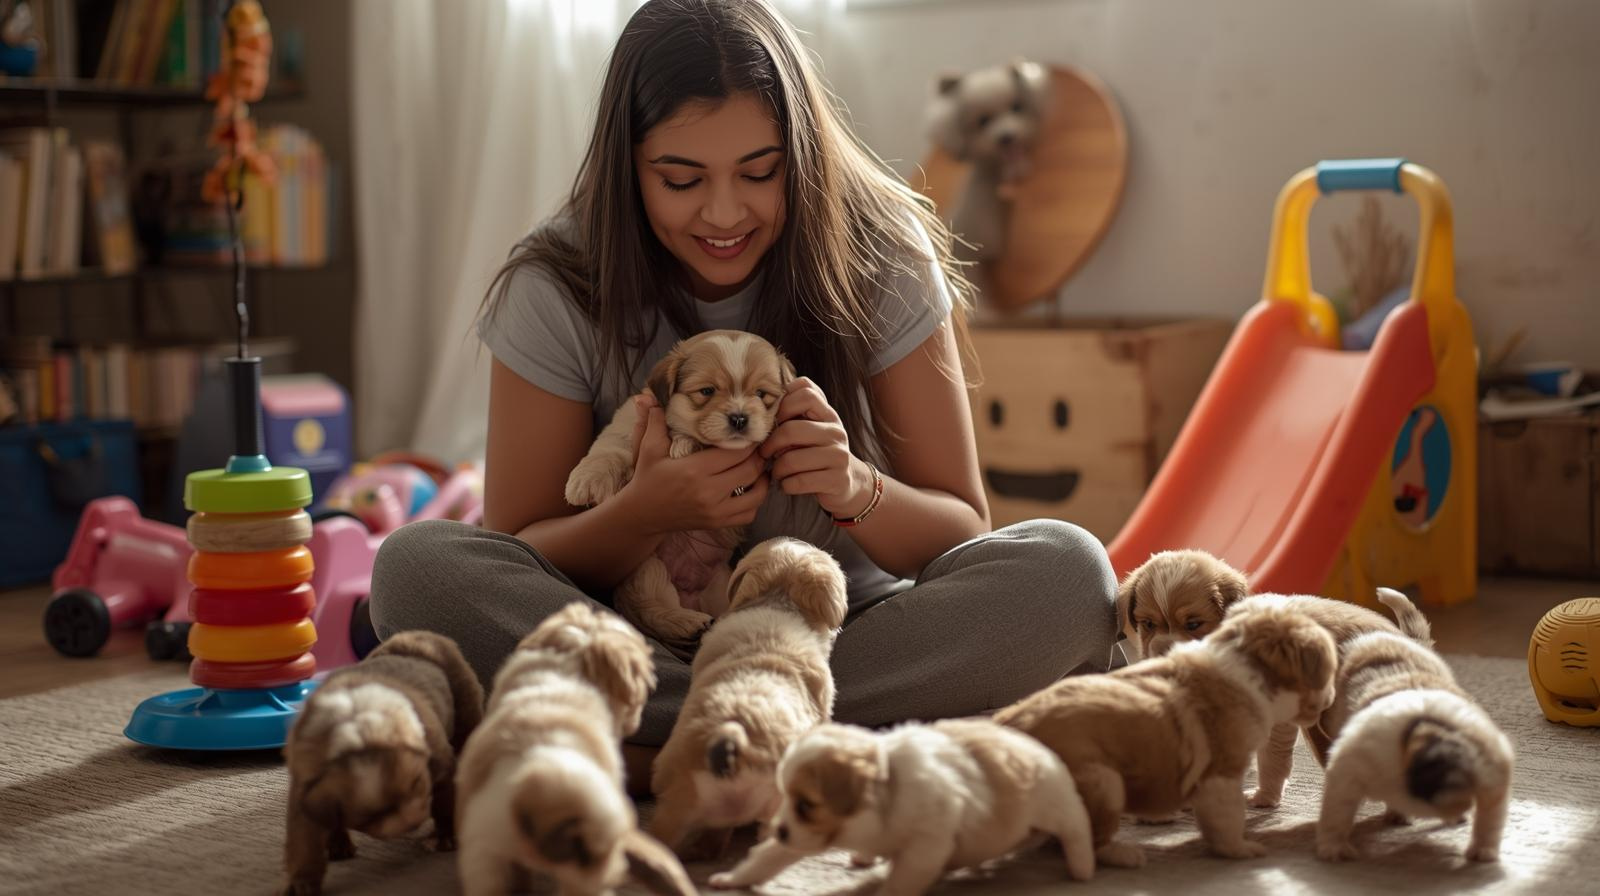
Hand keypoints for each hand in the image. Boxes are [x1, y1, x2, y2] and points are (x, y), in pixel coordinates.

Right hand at [617, 394, 768, 532]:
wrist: (642, 516)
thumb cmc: (647, 479)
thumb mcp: (648, 448)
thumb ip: (654, 421)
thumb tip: (649, 396)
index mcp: (694, 470)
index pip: (735, 451)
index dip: (747, 440)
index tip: (749, 432)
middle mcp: (709, 492)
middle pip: (750, 469)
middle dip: (758, 456)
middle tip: (758, 446)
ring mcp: (715, 511)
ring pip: (757, 494)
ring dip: (762, 479)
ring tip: (759, 466)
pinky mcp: (718, 523)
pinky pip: (749, 513)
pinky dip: (756, 500)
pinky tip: (750, 488)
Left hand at [759, 377, 872, 518]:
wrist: (846, 483)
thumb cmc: (817, 453)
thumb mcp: (810, 429)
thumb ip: (793, 414)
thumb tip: (760, 409)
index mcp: (828, 415)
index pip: (805, 392)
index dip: (782, 405)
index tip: (774, 422)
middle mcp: (837, 432)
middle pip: (791, 429)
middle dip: (771, 444)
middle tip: (765, 453)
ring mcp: (839, 456)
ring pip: (792, 459)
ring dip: (777, 469)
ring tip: (778, 472)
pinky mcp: (838, 480)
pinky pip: (799, 482)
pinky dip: (786, 485)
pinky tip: (788, 484)